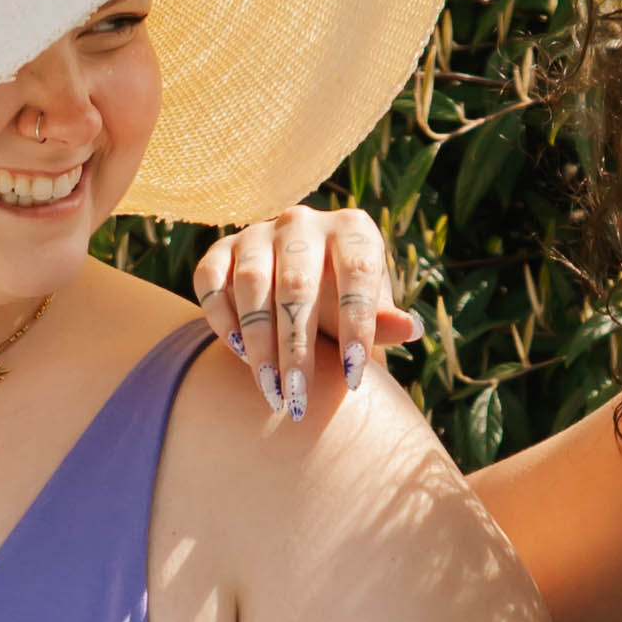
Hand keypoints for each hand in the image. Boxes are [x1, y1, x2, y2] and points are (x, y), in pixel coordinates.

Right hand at [186, 203, 423, 424]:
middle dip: (296, 347)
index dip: (356, 325)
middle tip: (298, 398)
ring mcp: (258, 233)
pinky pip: (210, 281)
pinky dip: (221, 318)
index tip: (353, 377)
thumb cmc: (342, 304)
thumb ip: (383, 322)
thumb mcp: (368, 313)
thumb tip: (410, 329)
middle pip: (297, 285)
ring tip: (270, 390)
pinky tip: (237, 355)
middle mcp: (302, 222)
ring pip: (251, 284)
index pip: (357, 272)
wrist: (294, 290)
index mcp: (351, 230)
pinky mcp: (221, 249)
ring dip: (258, 342)